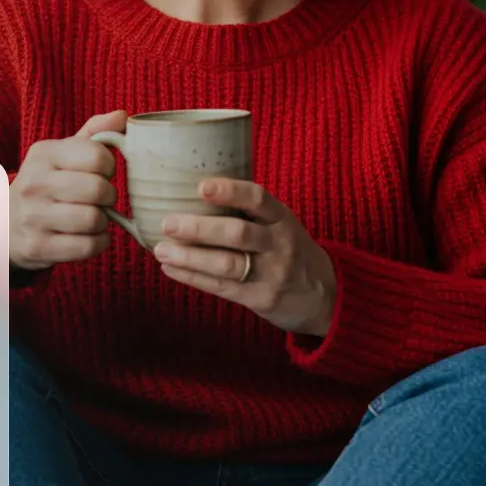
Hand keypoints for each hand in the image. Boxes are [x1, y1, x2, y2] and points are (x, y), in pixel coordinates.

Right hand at [9, 110, 125, 269]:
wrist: (2, 223)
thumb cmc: (45, 183)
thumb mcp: (62, 153)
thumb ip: (95, 133)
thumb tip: (123, 116)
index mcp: (43, 153)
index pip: (98, 156)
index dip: (110, 166)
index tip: (103, 172)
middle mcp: (34, 183)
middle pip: (98, 190)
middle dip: (109, 196)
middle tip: (102, 198)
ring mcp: (32, 217)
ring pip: (94, 219)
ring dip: (104, 221)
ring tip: (95, 216)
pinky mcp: (37, 247)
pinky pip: (87, 246)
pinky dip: (99, 243)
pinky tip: (90, 235)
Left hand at [152, 178, 336, 335]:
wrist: (324, 295)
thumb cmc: (287, 249)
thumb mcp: (279, 223)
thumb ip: (247, 211)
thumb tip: (190, 190)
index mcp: (282, 218)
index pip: (258, 198)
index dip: (230, 191)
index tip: (201, 187)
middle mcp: (279, 244)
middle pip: (238, 233)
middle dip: (199, 228)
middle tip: (167, 223)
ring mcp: (272, 274)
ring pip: (227, 264)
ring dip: (190, 257)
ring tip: (161, 250)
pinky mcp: (262, 299)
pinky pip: (222, 288)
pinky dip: (193, 278)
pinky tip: (172, 269)